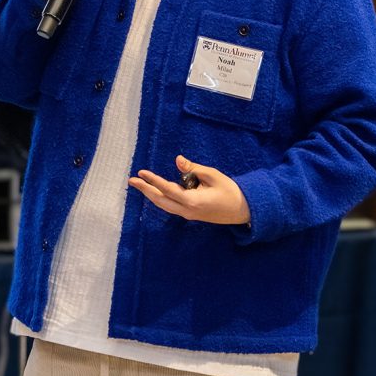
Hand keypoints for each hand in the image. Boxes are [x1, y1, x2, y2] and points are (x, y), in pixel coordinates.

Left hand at [128, 154, 250, 225]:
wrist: (243, 210)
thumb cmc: (230, 191)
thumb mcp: (213, 176)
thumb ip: (194, 169)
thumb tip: (178, 160)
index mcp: (193, 201)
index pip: (168, 190)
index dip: (154, 181)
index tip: (142, 172)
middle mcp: (187, 211)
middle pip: (160, 201)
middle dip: (145, 190)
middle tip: (131, 181)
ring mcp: (188, 214)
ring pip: (164, 205)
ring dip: (151, 195)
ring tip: (140, 184)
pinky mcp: (191, 214)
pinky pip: (171, 206)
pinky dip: (161, 198)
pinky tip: (156, 191)